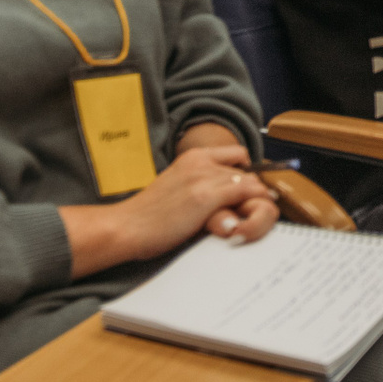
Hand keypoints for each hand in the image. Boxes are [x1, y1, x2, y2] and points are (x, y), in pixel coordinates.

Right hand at [59, 145, 275, 278]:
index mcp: (193, 157)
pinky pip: (248, 193)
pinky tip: (246, 222)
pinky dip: (255, 207)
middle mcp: (201, 161)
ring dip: (256, 202)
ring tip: (250, 221)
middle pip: (247, 171)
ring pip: (252, 182)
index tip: (249, 190)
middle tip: (251, 212)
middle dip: (253, 193)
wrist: (126, 227)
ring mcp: (204, 177)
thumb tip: (229, 197)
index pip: (237, 154)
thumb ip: (202, 185)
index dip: (247, 172)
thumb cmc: (148, 217)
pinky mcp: (206, 196)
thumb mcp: (178, 188)